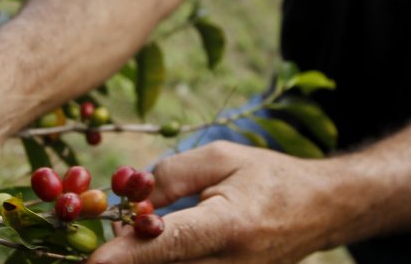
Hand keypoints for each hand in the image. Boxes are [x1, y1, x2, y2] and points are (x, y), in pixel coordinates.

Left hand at [90, 141, 332, 263]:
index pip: (170, 244)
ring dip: (143, 257)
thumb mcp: (221, 158)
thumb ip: (172, 175)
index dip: (128, 253)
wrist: (318, 211)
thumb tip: (128, 199)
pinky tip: (156, 243)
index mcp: (230, 225)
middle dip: (125, 255)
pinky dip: (162, 261)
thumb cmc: (269, 177)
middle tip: (97, 237)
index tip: (92, 260)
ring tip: (132, 234)